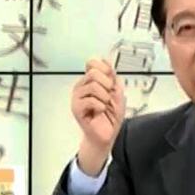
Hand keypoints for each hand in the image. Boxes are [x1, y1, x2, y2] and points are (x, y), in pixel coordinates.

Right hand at [71, 58, 124, 175]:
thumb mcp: (117, 93)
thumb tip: (106, 60)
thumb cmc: (110, 117)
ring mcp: (78, 97)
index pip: (92, 63)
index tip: (111, 80)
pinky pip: (91, 100)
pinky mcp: (76, 108)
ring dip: (104, 97)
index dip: (104, 68)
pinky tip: (99, 111)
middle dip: (107, 84)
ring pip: (93, 86)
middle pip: (93, 72)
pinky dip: (100, 106)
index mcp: (91, 81)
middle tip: (109, 96)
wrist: (107, 134)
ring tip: (104, 105)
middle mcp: (82, 87)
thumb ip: (112, 76)